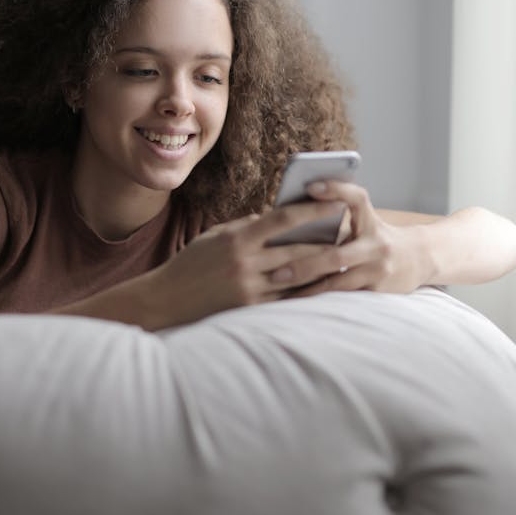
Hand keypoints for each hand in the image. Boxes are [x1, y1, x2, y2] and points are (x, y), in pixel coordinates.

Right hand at [148, 199, 360, 325]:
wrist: (165, 300)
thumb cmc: (192, 263)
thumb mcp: (217, 236)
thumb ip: (249, 227)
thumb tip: (281, 218)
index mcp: (238, 239)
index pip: (283, 219)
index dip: (313, 210)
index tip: (336, 203)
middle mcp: (246, 264)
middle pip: (299, 250)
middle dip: (327, 242)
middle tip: (350, 234)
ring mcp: (250, 290)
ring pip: (298, 278)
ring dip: (323, 270)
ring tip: (343, 260)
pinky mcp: (251, 311)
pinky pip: (286, 301)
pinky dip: (305, 293)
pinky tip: (321, 287)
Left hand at [279, 181, 430, 297]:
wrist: (420, 259)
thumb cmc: (378, 236)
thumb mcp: (365, 221)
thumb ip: (338, 216)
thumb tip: (295, 209)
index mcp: (370, 221)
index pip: (356, 198)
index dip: (335, 189)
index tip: (310, 186)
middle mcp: (377, 245)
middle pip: (335, 255)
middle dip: (303, 266)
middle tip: (276, 273)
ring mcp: (379, 271)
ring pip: (337, 283)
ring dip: (307, 290)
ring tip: (282, 294)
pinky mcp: (378, 292)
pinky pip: (343, 299)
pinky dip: (320, 300)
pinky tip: (299, 304)